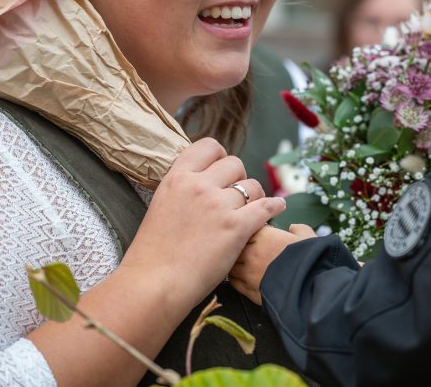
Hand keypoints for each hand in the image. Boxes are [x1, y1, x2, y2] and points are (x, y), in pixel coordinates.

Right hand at [119, 138, 286, 314]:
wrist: (154, 284)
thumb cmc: (153, 253)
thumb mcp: (161, 206)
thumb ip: (182, 190)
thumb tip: (202, 182)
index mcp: (177, 178)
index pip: (208, 146)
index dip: (220, 157)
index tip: (222, 171)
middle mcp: (199, 186)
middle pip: (234, 164)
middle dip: (238, 178)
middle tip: (235, 197)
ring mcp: (218, 205)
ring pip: (252, 186)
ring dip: (254, 196)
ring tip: (250, 209)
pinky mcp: (236, 227)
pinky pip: (266, 207)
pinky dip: (275, 207)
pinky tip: (278, 208)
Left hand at [230, 223, 315, 304]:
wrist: (310, 288)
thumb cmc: (310, 261)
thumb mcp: (308, 237)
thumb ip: (299, 229)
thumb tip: (294, 228)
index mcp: (265, 235)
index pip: (248, 226)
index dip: (252, 230)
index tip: (257, 234)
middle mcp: (252, 251)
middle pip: (235, 244)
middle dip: (240, 246)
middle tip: (249, 249)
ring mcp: (248, 272)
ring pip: (232, 264)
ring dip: (236, 262)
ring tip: (245, 264)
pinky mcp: (248, 290)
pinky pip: (234, 281)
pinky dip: (236, 278)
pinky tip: (245, 278)